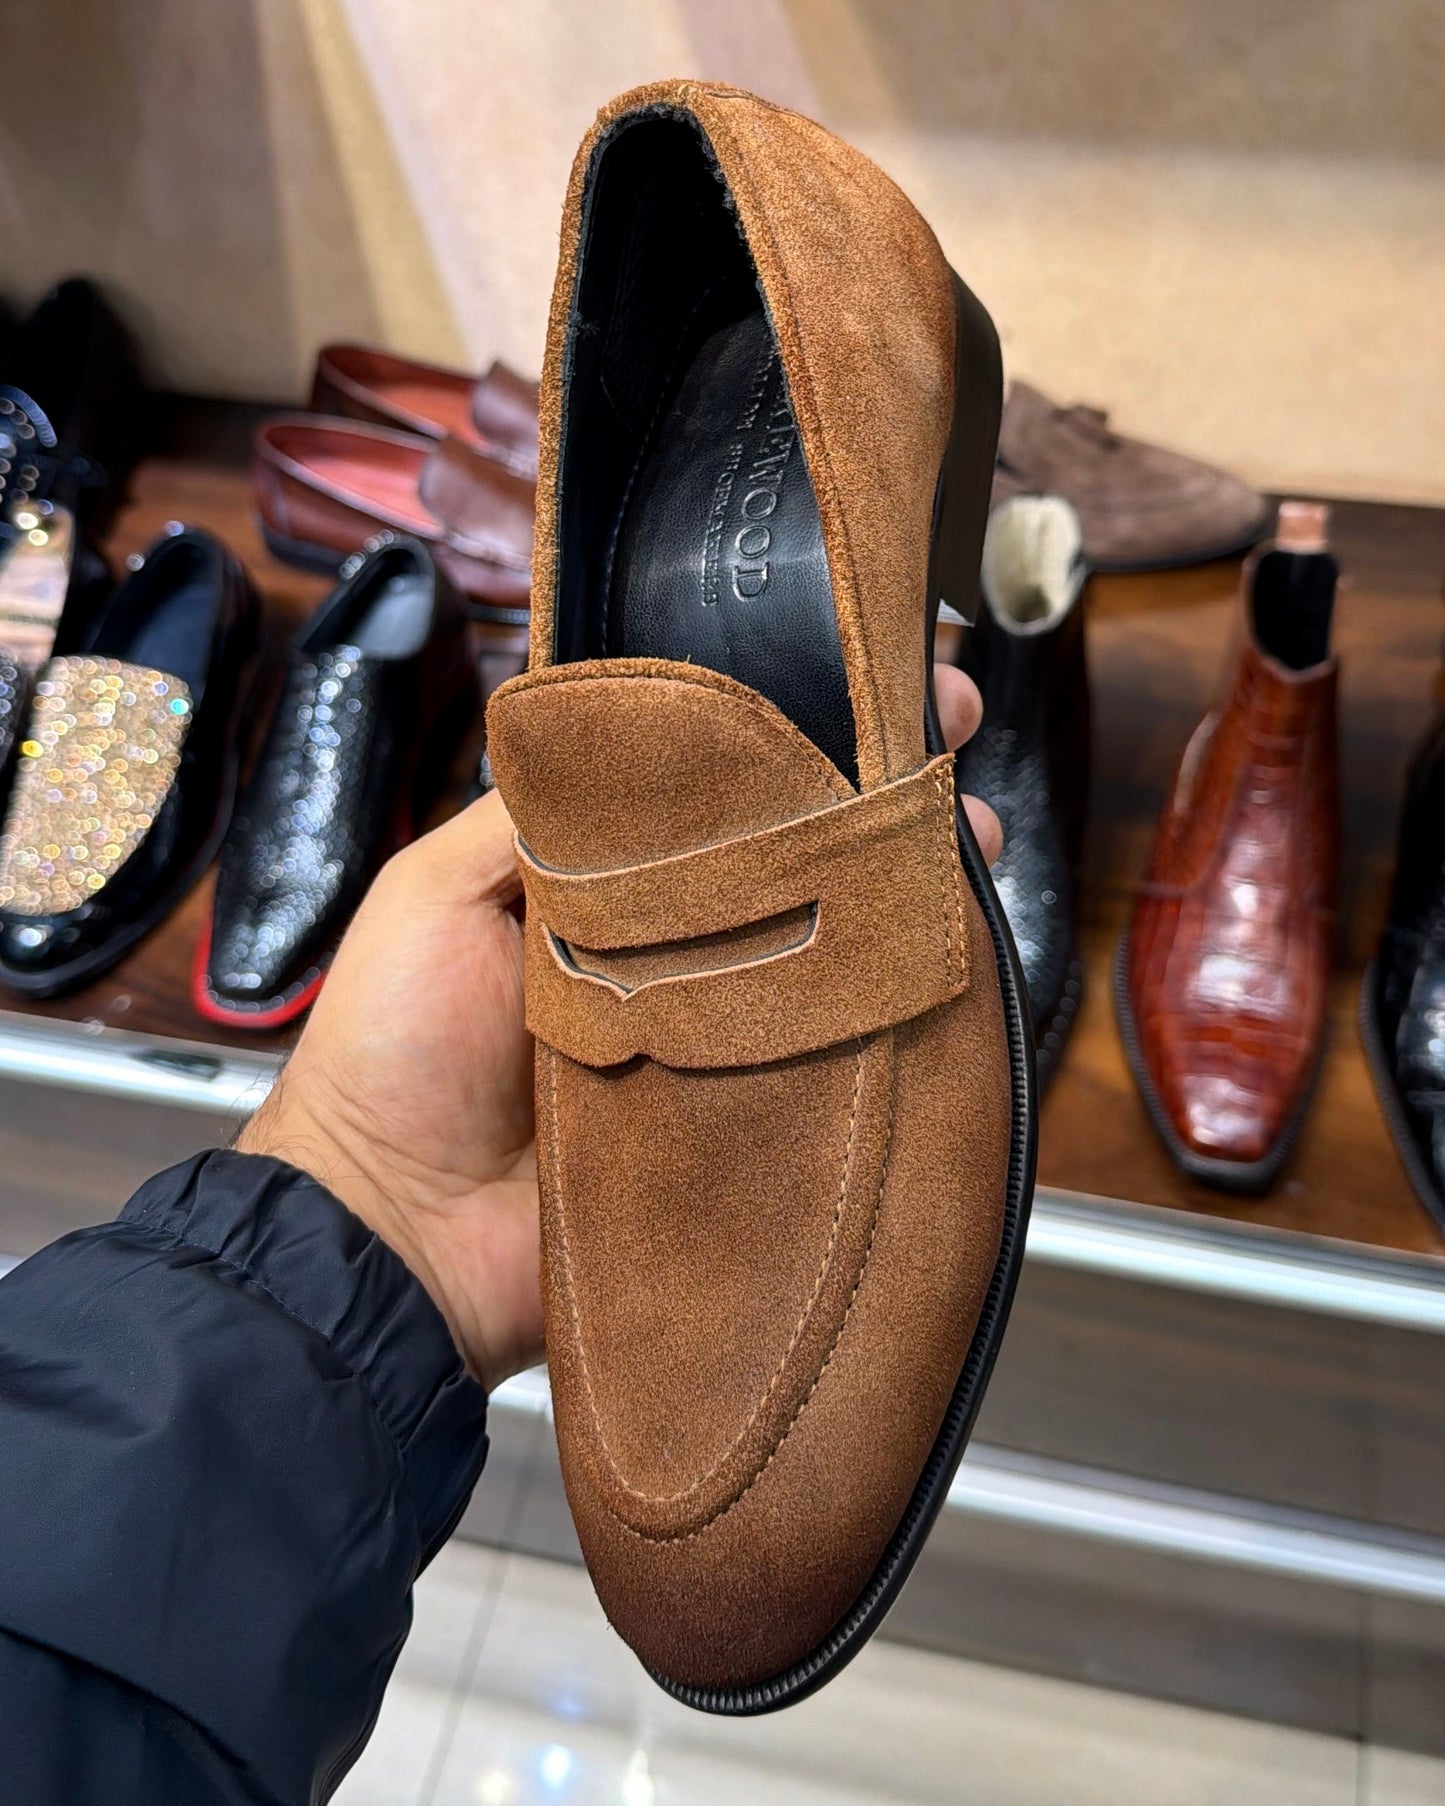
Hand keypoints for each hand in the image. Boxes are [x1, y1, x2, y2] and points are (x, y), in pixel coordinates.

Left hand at [237, 664, 1000, 1390]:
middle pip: (795, 859)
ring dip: (908, 889)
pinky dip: (892, 1021)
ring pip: (833, 950)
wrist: (394, 1231)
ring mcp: (715, 1037)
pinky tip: (941, 969)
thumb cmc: (391, 1048)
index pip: (712, 789)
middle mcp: (672, 950)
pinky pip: (829, 1065)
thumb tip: (623, 733)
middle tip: (946, 734)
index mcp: (602, 887)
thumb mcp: (436, 890)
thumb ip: (527, 813)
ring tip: (970, 837)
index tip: (857, 676)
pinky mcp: (742, 1121)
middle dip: (877, 792)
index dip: (783, 728)